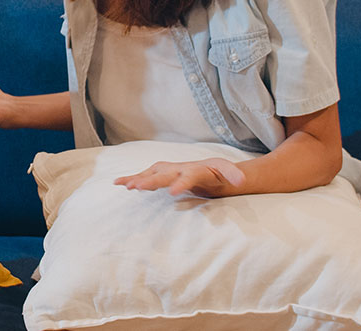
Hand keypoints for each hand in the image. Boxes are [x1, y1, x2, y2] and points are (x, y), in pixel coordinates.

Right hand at [114, 158, 246, 197]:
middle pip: (165, 173)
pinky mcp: (162, 174)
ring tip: (127, 186)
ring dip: (139, 179)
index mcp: (198, 169)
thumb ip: (234, 176)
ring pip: (153, 174)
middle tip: (138, 187)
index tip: (172, 193)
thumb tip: (241, 180)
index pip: (190, 175)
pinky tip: (118, 183)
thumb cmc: (222, 175)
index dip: (181, 183)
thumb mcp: (231, 175)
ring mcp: (170, 170)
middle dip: (152, 180)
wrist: (214, 169)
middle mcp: (181, 167)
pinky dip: (132, 178)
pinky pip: (146, 176)